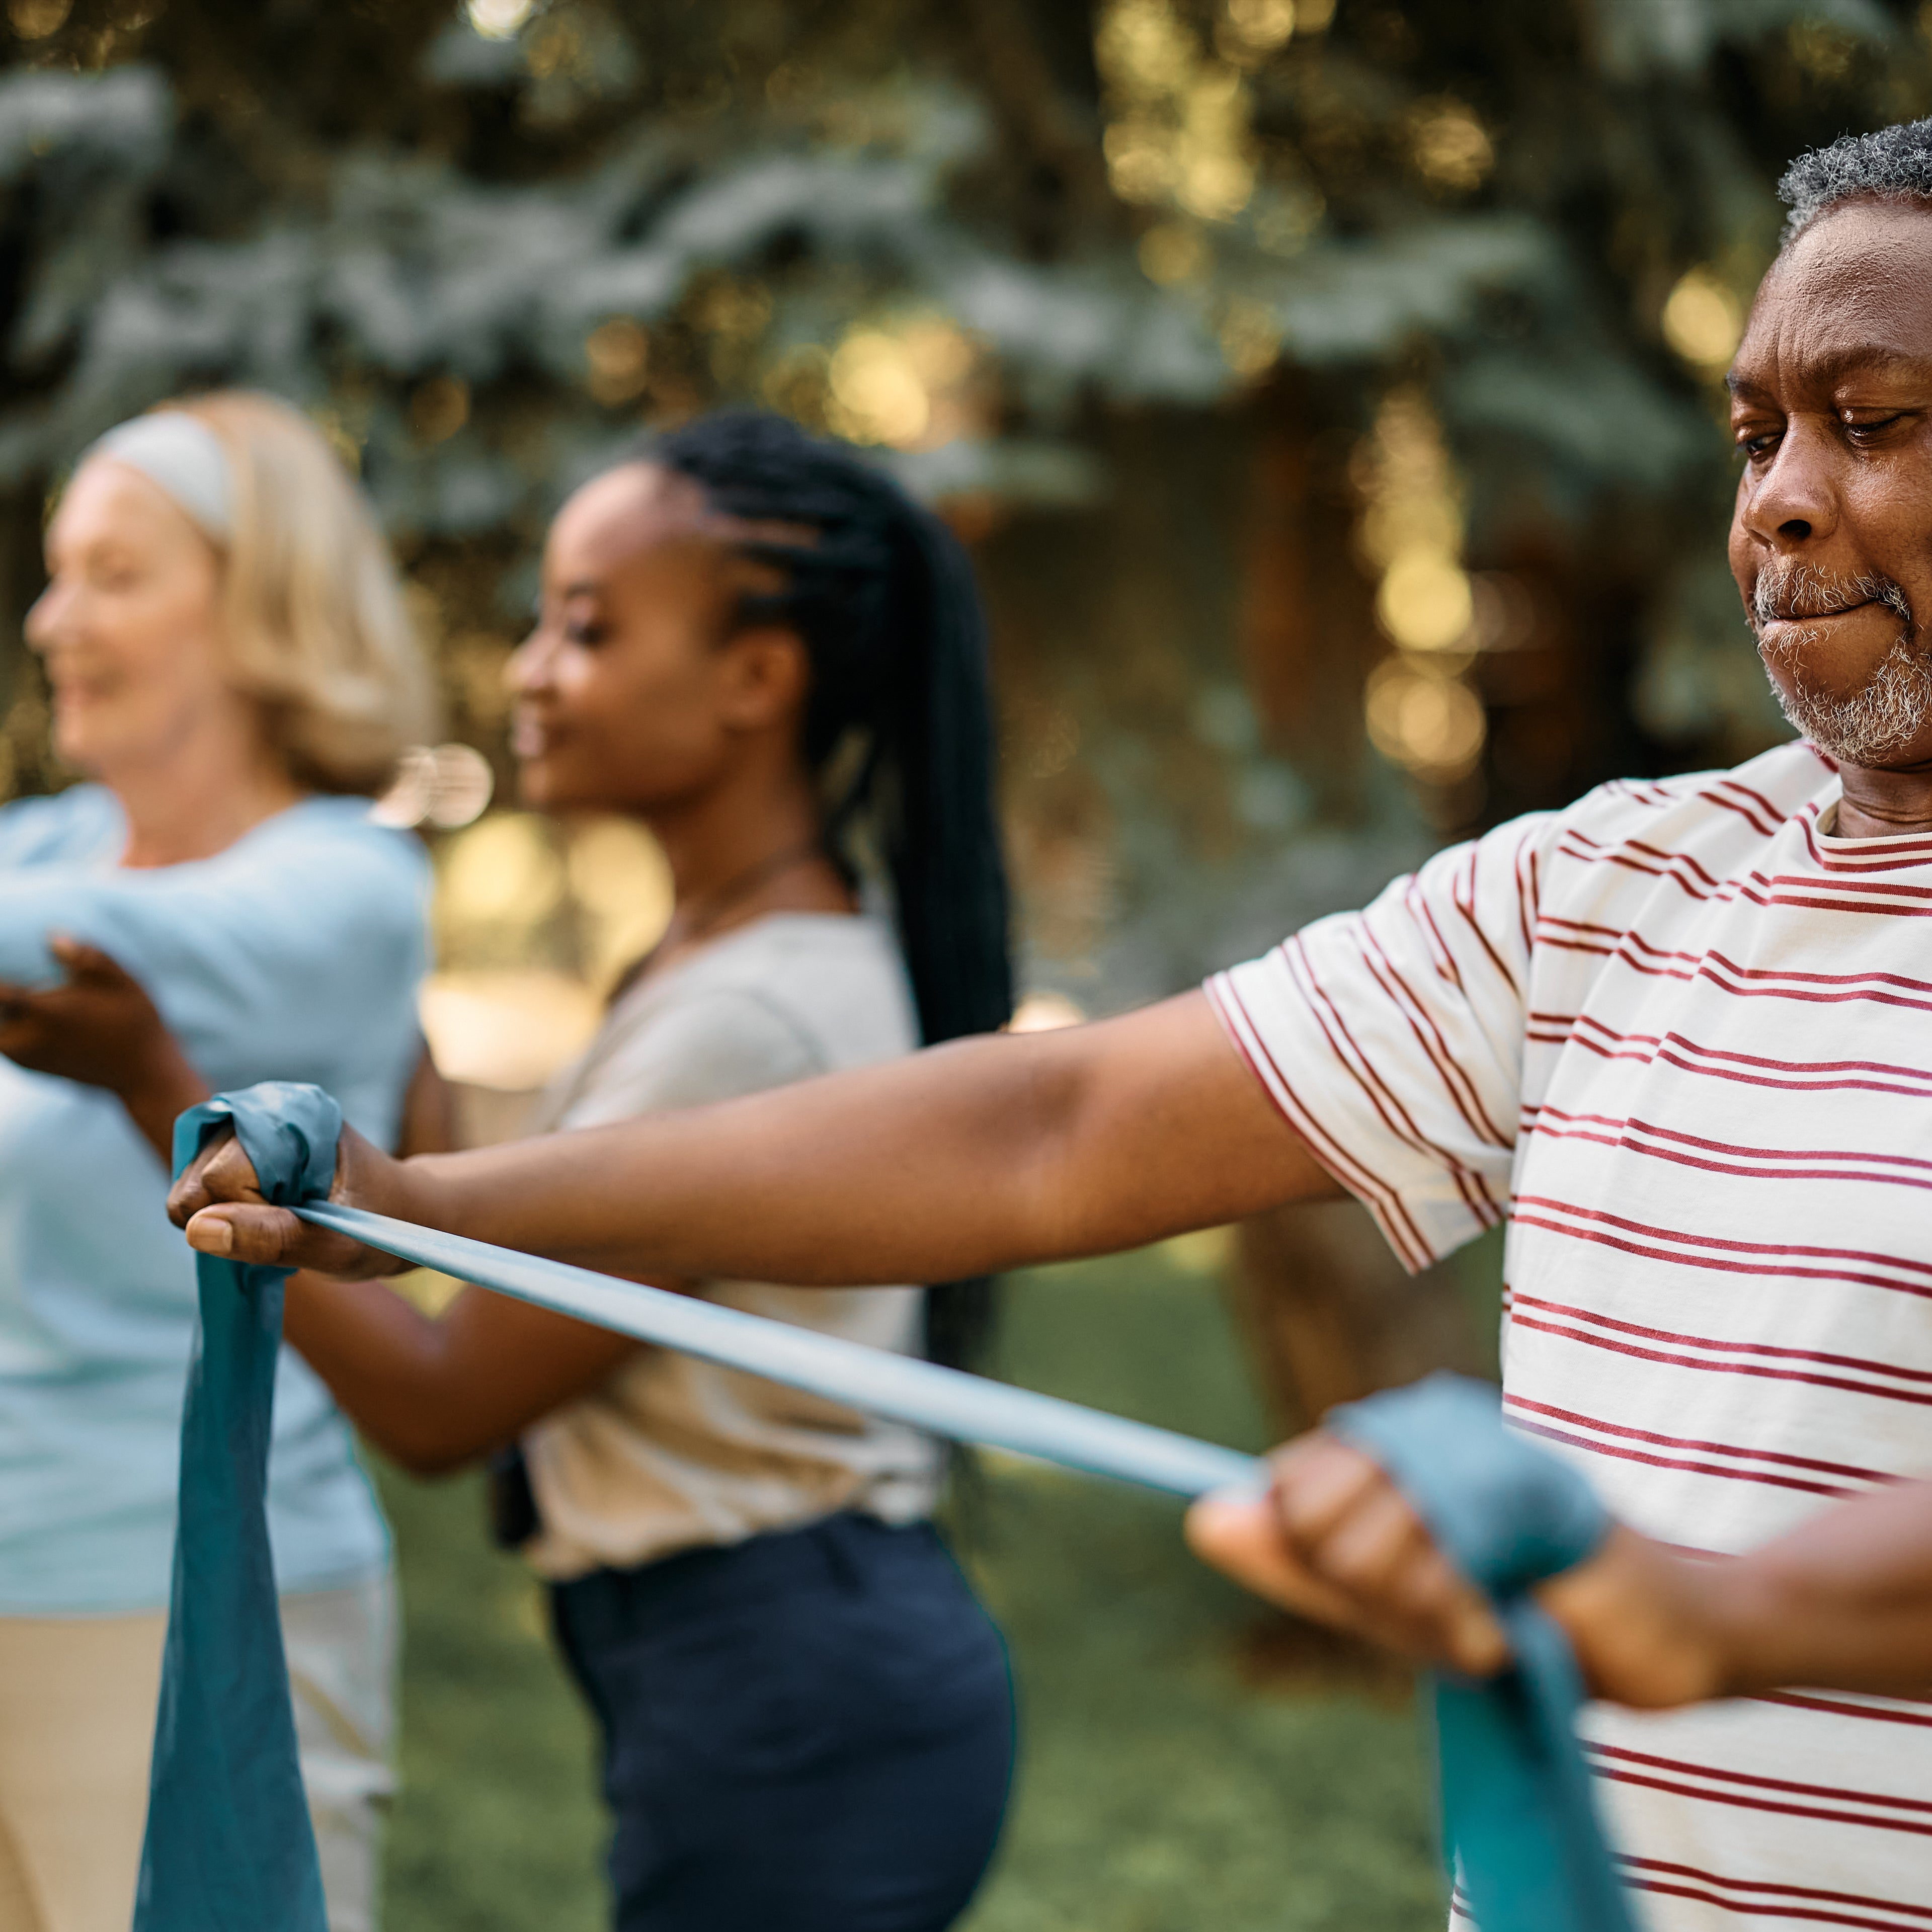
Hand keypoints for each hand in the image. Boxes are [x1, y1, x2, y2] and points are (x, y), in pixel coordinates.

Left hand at [0, 934, 188, 1093]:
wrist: (144, 1072)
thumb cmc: (136, 1021)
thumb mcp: (123, 982)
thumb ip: (88, 957)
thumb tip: (52, 935)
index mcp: (48, 1012)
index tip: (3, 959)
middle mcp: (32, 1037)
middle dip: (3, 999)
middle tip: (13, 987)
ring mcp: (31, 1057)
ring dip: (5, 1017)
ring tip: (26, 1003)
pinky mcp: (34, 1069)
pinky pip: (6, 1046)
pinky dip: (9, 1032)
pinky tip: (29, 1021)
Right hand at [167, 1117, 418, 1277]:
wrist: (401, 1211)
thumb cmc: (379, 1227)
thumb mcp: (338, 1244)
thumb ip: (273, 1237)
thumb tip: (198, 1229)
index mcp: (298, 1121)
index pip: (220, 1178)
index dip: (248, 1219)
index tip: (296, 1224)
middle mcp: (266, 1110)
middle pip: (197, 1178)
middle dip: (233, 1216)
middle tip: (289, 1222)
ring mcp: (248, 1125)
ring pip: (190, 1183)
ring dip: (228, 1215)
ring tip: (282, 1216)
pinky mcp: (237, 1145)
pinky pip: (197, 1185)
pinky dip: (222, 1210)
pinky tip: (263, 1213)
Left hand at [1186, 1430, 1733, 1707]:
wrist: (1664, 1634)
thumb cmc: (1523, 1616)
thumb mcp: (1395, 1603)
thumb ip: (1297, 1560)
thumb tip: (1200, 1517)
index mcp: (1393, 1439)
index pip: (1289, 1492)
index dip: (1327, 1567)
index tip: (1401, 1593)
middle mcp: (1429, 1424)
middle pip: (1314, 1522)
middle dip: (1374, 1598)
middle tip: (1452, 1610)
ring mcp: (1479, 1449)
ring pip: (1369, 1554)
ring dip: (1427, 1620)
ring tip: (1492, 1616)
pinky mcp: (1530, 1488)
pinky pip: (1441, 1576)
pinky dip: (1469, 1628)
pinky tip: (1513, 1627)